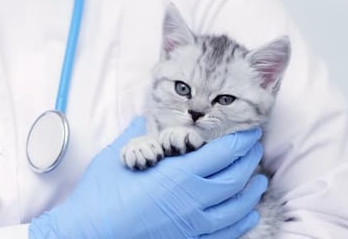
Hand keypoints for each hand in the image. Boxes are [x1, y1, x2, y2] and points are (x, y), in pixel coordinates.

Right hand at [29, 117, 266, 238]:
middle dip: (250, 160)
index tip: (248, 132)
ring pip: (237, 207)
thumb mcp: (117, 158)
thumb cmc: (99, 196)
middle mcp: (193, 200)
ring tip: (259, 180)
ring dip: (252, 191)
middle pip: (235, 177)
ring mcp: (193, 226)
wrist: (88, 234)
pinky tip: (247, 214)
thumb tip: (141, 119)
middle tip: (254, 149)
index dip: (240, 141)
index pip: (223, 153)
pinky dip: (241, 222)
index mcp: (177, 174)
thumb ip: (135, 135)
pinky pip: (225, 233)